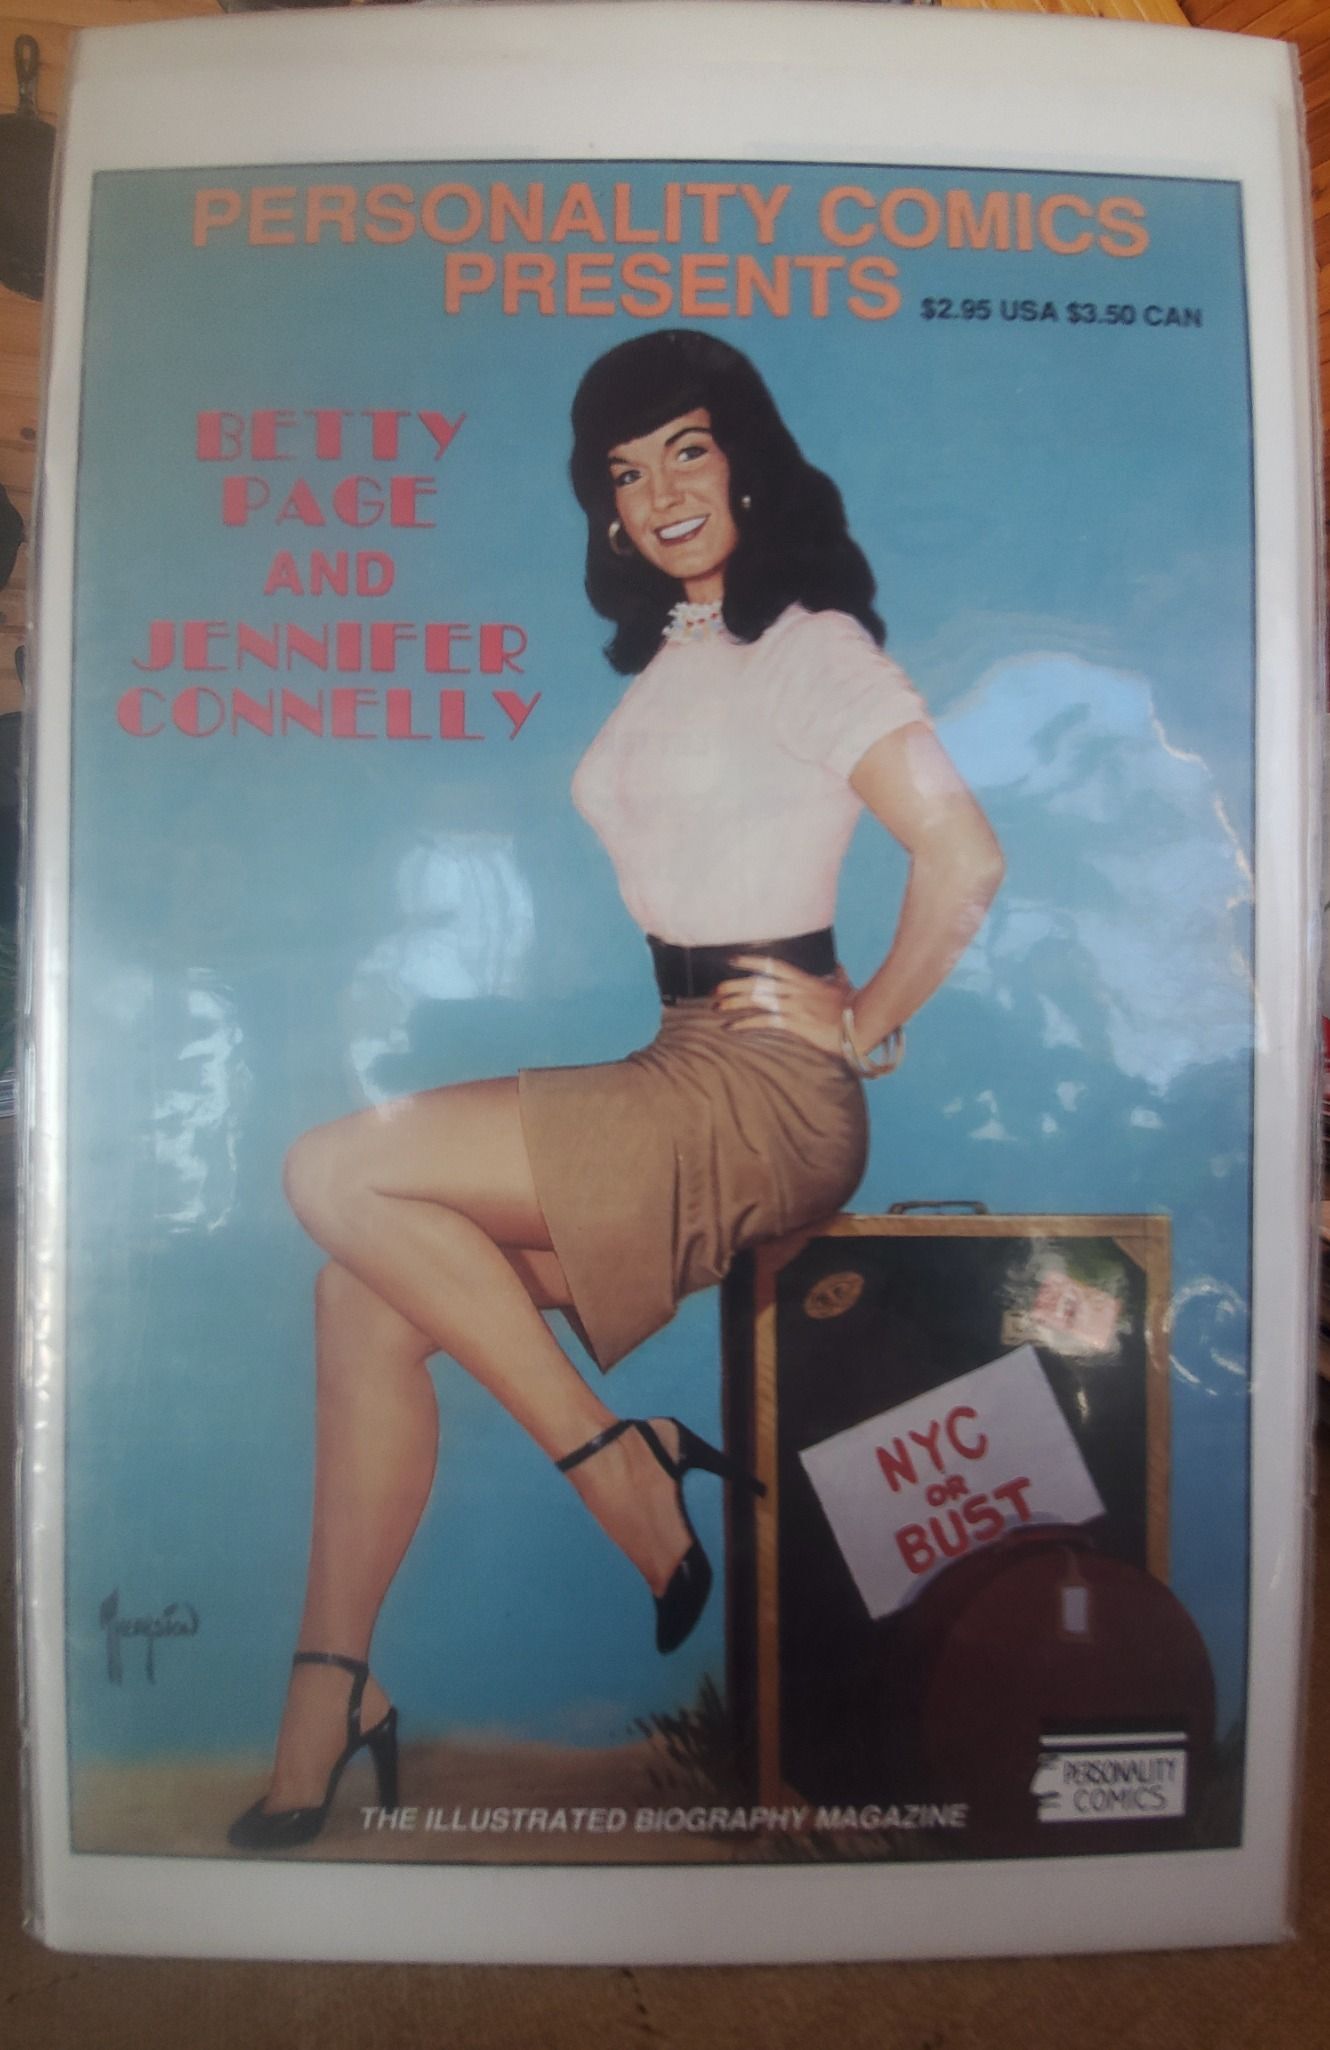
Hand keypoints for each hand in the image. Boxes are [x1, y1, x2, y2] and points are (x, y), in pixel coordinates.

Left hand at [713, 955, 854, 1058]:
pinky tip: (732, 1029)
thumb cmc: (854, 1006)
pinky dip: (746, 1024)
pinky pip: (765, 1022)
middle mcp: (797, 990)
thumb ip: (838, 974)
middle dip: (733, 985)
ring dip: (734, 1004)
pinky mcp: (797, 1024)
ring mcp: (796, 1006)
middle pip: (758, 983)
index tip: (731, 960)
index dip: (751, 961)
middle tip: (714, 990)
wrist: (863, 1024)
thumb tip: (840, 966)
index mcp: (805, 980)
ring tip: (717, 1008)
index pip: (773, 964)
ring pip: (758, 1000)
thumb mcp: (844, 986)